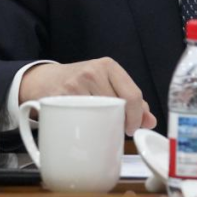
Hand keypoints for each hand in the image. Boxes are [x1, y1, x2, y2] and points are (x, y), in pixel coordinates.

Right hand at [20, 57, 157, 134]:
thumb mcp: (107, 82)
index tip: (132, 127)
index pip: (132, 94)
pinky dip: (85, 127)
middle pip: (117, 105)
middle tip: (117, 130)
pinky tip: (84, 127)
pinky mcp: (59, 99)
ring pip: (99, 114)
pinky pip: (79, 119)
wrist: (45, 80)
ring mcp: (75, 84)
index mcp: (108, 66)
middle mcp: (92, 71)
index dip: (136, 116)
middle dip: (121, 122)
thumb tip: (151, 121)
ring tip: (101, 128)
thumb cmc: (82, 83)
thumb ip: (130, 99)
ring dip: (103, 126)